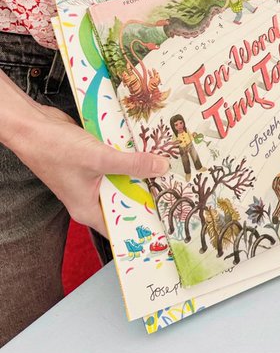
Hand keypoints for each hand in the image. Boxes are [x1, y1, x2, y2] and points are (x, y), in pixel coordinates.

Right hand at [15, 102, 169, 233]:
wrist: (33, 127)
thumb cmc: (55, 149)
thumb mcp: (100, 158)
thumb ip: (132, 164)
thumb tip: (161, 168)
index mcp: (88, 209)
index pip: (120, 226)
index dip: (143, 223)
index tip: (167, 218)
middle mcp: (89, 197)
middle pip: (124, 198)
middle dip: (145, 190)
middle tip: (173, 184)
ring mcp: (90, 178)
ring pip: (121, 177)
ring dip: (138, 169)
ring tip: (165, 163)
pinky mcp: (91, 161)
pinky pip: (115, 162)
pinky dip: (127, 155)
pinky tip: (145, 146)